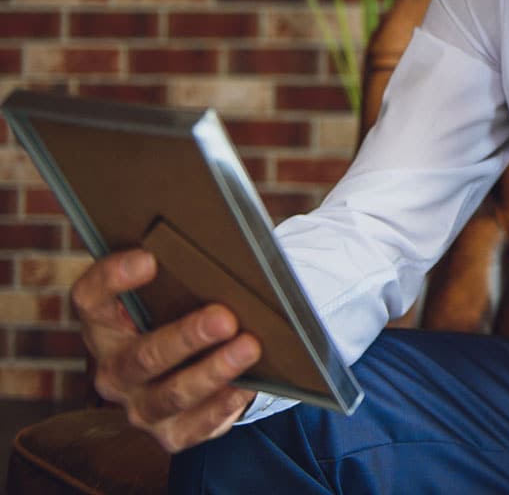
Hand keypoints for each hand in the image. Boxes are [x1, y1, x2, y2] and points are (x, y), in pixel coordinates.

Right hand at [71, 249, 260, 452]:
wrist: (192, 361)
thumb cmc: (182, 307)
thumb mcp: (173, 287)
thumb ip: (183, 269)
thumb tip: (222, 244)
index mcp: (104, 323)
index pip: (90, 298)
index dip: (113, 278)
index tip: (150, 259)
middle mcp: (113, 369)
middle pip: (141, 356)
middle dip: (186, 337)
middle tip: (224, 318)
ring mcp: (138, 405)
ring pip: (170, 395)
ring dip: (212, 371)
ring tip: (249, 347)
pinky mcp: (170, 433)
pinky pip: (195, 426)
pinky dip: (224, 405)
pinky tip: (247, 384)